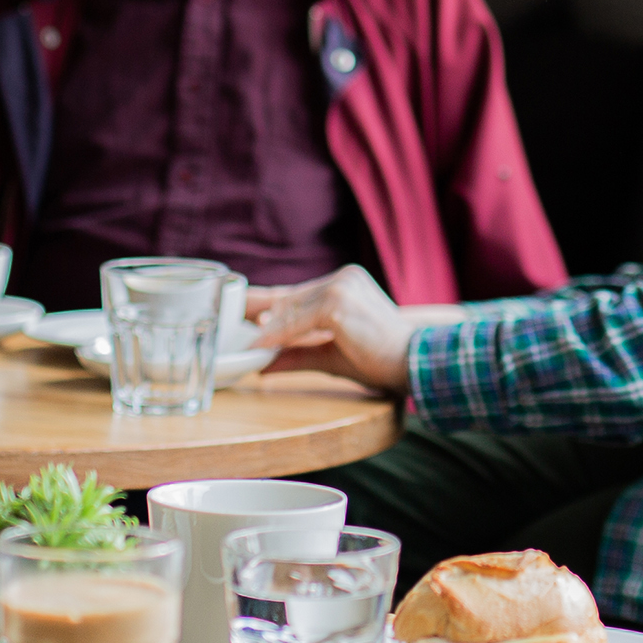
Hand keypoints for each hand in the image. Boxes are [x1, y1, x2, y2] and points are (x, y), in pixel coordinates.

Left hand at [246, 265, 414, 392]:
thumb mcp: (330, 356)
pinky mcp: (337, 304)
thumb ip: (297, 356)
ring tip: (240, 342)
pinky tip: (258, 346)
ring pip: (290, 310)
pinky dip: (276, 336)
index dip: (267, 305)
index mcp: (345, 283)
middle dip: (258, 314)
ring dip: (264, 329)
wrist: (413, 362)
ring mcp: (340, 287)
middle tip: (229, 324)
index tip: (242, 314)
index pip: (297, 293)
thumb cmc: (381, 360)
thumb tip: (263, 365)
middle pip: (288, 297)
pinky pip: (297, 322)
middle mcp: (342, 278)